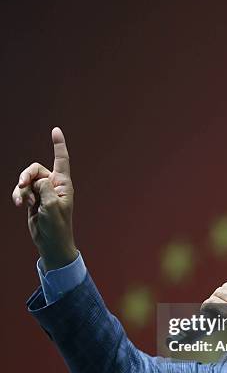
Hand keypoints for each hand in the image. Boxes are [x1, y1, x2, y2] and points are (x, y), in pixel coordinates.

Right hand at [12, 127, 77, 270]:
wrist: (51, 243)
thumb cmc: (57, 226)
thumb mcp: (52, 206)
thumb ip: (44, 188)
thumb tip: (38, 179)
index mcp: (63, 184)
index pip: (61, 160)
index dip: (58, 144)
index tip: (55, 130)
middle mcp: (53, 185)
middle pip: (36, 169)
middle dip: (26, 175)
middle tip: (22, 184)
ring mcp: (42, 192)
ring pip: (26, 181)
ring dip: (21, 190)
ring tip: (23, 202)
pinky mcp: (32, 200)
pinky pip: (21, 191)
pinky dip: (18, 196)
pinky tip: (19, 204)